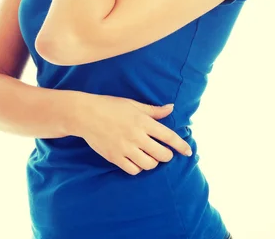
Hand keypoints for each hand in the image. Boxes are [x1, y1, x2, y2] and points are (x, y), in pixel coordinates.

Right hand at [76, 94, 191, 175]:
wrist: (85, 114)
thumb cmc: (110, 106)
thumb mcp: (133, 104)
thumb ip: (154, 110)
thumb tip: (171, 108)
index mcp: (143, 121)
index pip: (168, 136)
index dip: (181, 146)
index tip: (189, 152)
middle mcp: (136, 136)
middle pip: (161, 155)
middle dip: (166, 155)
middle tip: (163, 152)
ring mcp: (125, 148)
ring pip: (149, 165)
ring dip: (152, 162)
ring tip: (149, 156)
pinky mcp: (115, 157)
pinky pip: (133, 170)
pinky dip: (138, 168)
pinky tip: (136, 161)